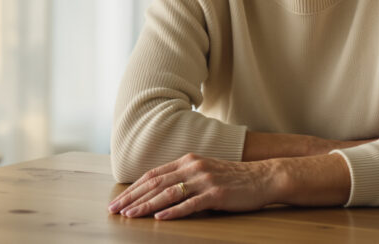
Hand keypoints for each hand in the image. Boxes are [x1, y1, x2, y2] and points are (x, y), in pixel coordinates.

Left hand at [108, 153, 278, 219]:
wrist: (263, 177)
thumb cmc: (233, 178)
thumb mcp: (205, 171)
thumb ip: (184, 177)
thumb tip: (159, 191)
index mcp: (188, 161)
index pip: (153, 175)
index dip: (133, 188)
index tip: (117, 201)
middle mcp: (193, 167)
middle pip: (155, 184)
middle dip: (132, 198)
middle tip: (115, 210)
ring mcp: (204, 180)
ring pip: (168, 194)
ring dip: (146, 205)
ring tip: (130, 215)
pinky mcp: (216, 194)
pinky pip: (190, 204)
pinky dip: (173, 211)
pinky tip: (159, 218)